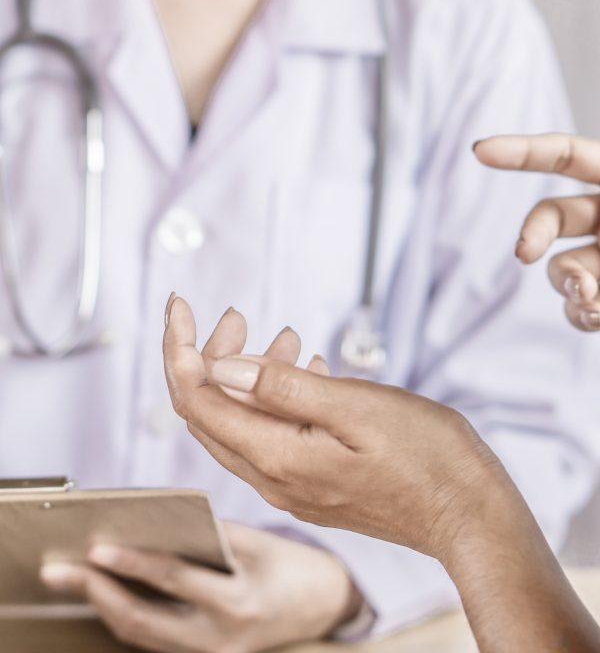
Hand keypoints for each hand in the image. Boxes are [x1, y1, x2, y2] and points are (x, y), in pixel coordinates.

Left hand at [40, 522, 357, 652]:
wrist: (325, 607)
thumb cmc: (293, 566)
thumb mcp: (260, 542)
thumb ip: (212, 535)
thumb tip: (159, 523)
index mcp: (239, 602)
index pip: (175, 580)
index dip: (133, 563)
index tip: (97, 548)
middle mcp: (220, 639)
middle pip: (143, 620)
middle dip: (95, 594)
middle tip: (59, 572)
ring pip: (141, 637)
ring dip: (103, 607)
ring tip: (73, 581)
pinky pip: (154, 642)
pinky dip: (127, 617)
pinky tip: (106, 596)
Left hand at [163, 300, 599, 652]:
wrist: (471, 518)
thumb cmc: (426, 457)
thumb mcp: (356, 408)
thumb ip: (282, 388)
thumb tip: (219, 365)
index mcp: (276, 458)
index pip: (197, 400)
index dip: (179, 348)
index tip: (179, 303)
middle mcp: (273, 479)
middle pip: (210, 413)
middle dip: (208, 357)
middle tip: (232, 315)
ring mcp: (293, 487)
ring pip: (242, 424)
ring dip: (248, 375)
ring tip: (282, 334)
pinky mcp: (314, 487)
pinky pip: (273, 437)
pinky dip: (276, 398)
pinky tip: (307, 369)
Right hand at [474, 133, 599, 330]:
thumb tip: (575, 278)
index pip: (567, 155)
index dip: (523, 151)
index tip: (479, 151)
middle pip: (550, 216)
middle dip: (531, 233)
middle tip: (523, 254)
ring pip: (561, 269)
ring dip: (567, 284)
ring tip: (590, 300)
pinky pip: (576, 307)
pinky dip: (580, 314)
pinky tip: (596, 316)